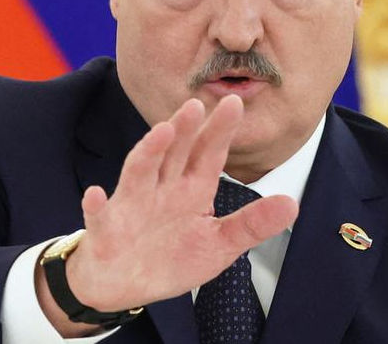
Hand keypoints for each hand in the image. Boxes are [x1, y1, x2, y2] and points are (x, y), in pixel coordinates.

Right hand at [37, 95, 298, 334]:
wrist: (123, 285)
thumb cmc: (171, 258)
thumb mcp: (219, 245)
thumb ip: (252, 224)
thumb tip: (292, 205)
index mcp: (191, 190)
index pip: (208, 154)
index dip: (219, 131)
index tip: (235, 103)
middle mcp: (162, 190)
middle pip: (174, 153)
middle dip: (184, 129)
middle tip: (196, 104)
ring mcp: (132, 206)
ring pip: (139, 172)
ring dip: (148, 152)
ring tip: (161, 132)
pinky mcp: (106, 231)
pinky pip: (98, 217)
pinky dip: (95, 206)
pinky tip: (95, 195)